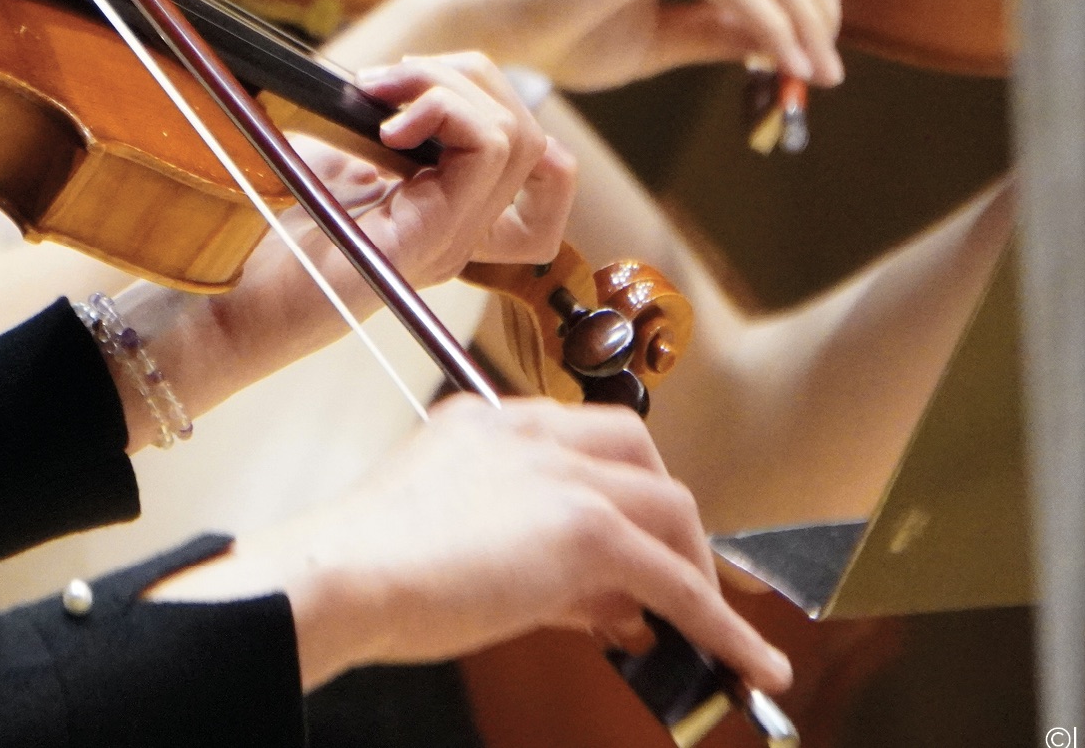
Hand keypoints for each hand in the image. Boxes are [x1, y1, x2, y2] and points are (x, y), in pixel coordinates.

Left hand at [99, 53, 570, 448]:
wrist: (217, 300)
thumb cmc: (260, 232)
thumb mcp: (329, 161)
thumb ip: (380, 127)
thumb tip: (402, 76)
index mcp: (443, 213)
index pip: (545, 170)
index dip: (500, 103)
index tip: (419, 90)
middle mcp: (461, 232)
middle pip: (530, 135)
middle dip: (465, 76)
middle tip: (387, 81)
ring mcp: (451, 241)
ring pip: (518, 137)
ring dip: (449, 86)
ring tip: (382, 94)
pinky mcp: (429, 242)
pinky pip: (490, 153)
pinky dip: (446, 112)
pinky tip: (386, 124)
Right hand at [149, 394, 793, 695]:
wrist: (339, 579)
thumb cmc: (369, 573)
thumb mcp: (457, 550)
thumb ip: (540, 567)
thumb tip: (613, 607)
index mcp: (486, 423)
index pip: (581, 444)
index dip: (617, 497)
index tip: (631, 551)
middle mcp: (528, 431)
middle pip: (638, 451)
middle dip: (666, 516)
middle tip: (676, 578)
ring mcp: (561, 473)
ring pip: (668, 506)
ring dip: (695, 567)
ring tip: (706, 630)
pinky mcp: (585, 526)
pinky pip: (676, 580)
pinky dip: (719, 624)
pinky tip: (745, 661)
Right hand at [343, 0, 844, 92]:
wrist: (491, 25)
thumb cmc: (560, 32)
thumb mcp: (659, 41)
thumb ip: (715, 34)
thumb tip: (780, 45)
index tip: (817, 54)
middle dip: (821, 9)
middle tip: (824, 71)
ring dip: (804, 21)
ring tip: (810, 73)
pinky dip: (770, 23)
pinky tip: (780, 62)